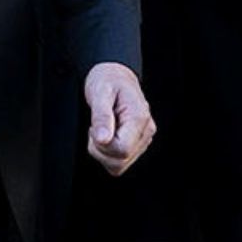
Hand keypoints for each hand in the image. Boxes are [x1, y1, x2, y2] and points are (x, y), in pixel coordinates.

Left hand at [84, 61, 154, 175]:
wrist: (115, 75)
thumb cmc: (108, 80)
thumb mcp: (100, 92)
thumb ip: (101, 116)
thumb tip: (102, 139)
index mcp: (139, 118)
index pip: (122, 149)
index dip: (102, 144)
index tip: (95, 128)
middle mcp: (146, 131)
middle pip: (120, 161)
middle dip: (100, 149)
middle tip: (96, 128)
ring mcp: (143, 139)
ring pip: (119, 166)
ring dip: (103, 152)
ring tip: (102, 130)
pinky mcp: (137, 144)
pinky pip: (119, 162)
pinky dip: (107, 153)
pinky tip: (107, 136)